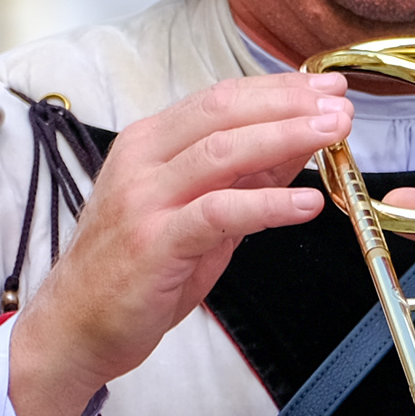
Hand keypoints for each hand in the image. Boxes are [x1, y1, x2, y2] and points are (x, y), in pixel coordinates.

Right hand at [10, 74, 352, 415]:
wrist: (75, 327)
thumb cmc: (132, 272)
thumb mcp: (192, 213)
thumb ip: (239, 178)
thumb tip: (296, 144)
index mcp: (148, 145)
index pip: (219, 100)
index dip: (276, 89)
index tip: (325, 87)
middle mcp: (142, 162)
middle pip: (223, 113)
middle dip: (288, 104)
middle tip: (340, 104)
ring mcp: (144, 200)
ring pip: (222, 151)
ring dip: (285, 138)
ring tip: (333, 136)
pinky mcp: (154, 243)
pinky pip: (219, 213)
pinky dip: (267, 203)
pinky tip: (306, 203)